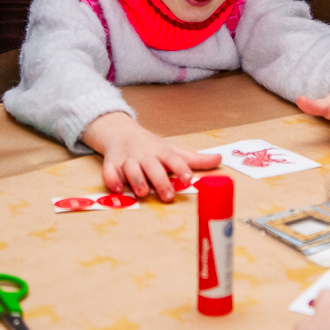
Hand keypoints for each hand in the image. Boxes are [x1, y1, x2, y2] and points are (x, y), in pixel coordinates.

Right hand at [81, 111, 221, 201]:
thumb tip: (220, 159)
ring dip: (136, 180)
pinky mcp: (111, 164)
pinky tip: (117, 189)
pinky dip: (112, 179)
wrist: (120, 133)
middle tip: (168, 196)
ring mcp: (127, 159)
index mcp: (162, 152)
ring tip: (143, 193)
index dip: (181, 168)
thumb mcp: (173, 151)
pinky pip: (109, 171)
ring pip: (131, 168)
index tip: (189, 178)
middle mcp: (145, 155)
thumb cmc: (151, 147)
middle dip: (160, 180)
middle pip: (152, 166)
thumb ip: (195, 159)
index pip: (174, 159)